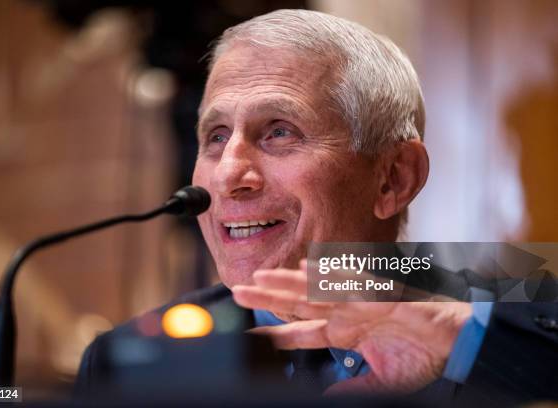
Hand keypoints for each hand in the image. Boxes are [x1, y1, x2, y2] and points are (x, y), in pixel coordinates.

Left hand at [232, 260, 471, 393]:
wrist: (455, 338)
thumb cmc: (422, 353)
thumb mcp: (381, 381)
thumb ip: (352, 387)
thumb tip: (326, 397)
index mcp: (344, 331)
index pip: (301, 332)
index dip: (274, 335)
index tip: (249, 337)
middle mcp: (345, 312)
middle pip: (297, 304)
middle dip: (267, 299)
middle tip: (238, 292)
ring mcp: (359, 300)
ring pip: (314, 289)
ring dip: (286, 283)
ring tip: (259, 278)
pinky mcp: (378, 293)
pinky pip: (349, 282)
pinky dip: (327, 275)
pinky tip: (305, 270)